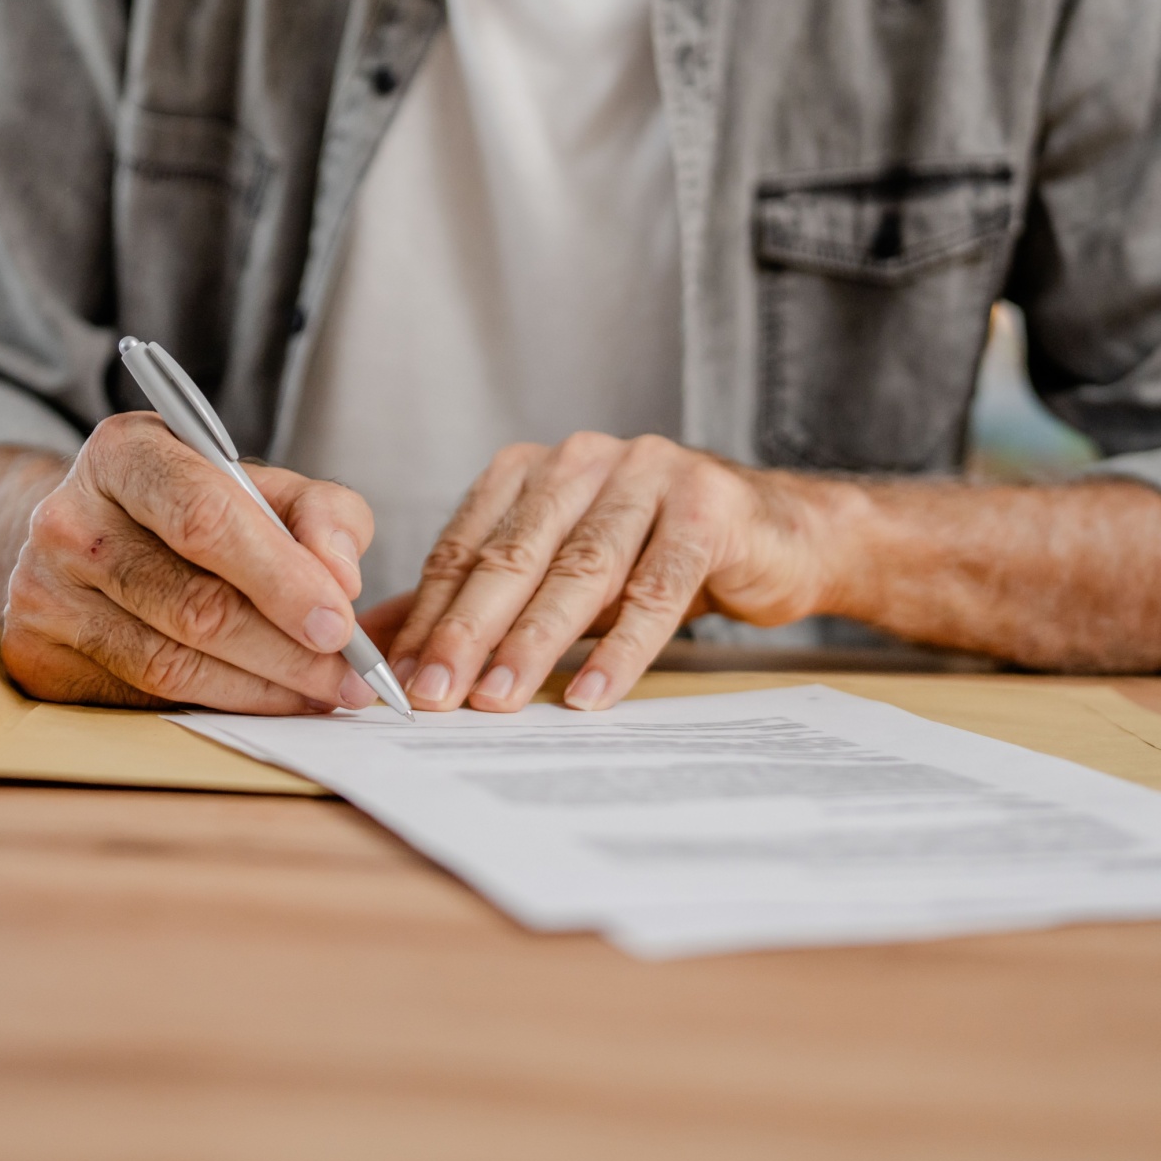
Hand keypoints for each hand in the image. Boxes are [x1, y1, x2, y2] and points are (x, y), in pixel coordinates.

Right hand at [0, 412, 380, 713]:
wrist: (88, 538)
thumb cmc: (194, 509)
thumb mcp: (262, 486)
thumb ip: (321, 515)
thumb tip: (342, 578)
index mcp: (123, 453)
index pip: (206, 518)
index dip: (281, 577)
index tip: (341, 622)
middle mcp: (67, 518)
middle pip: (193, 603)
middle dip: (287, 650)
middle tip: (349, 677)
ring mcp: (41, 591)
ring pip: (169, 664)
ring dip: (261, 689)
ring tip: (320, 693)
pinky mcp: (36, 654)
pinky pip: (142, 697)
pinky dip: (215, 706)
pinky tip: (262, 700)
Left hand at [377, 434, 840, 713]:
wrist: (781, 535)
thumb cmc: (659, 555)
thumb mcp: (561, 571)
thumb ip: (477, 598)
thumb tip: (379, 640)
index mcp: (534, 470)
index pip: (466, 548)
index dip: (431, 616)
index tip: (401, 681)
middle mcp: (585, 460)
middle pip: (512, 557)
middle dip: (467, 632)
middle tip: (434, 696)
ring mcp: (649, 475)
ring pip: (579, 572)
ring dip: (532, 643)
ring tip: (498, 700)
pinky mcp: (708, 508)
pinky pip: (656, 590)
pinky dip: (621, 649)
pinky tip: (592, 694)